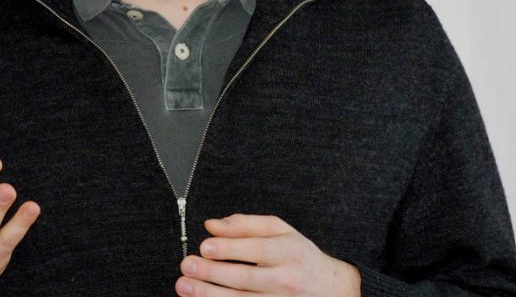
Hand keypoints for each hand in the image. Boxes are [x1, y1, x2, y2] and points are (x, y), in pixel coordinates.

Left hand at [175, 214, 360, 296]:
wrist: (330, 289)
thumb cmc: (299, 256)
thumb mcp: (280, 231)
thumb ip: (245, 225)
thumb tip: (212, 225)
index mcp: (289, 251)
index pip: (256, 249)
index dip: (229, 249)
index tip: (205, 246)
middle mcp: (286, 279)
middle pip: (245, 278)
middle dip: (212, 273)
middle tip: (187, 266)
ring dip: (210, 295)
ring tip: (185, 286)